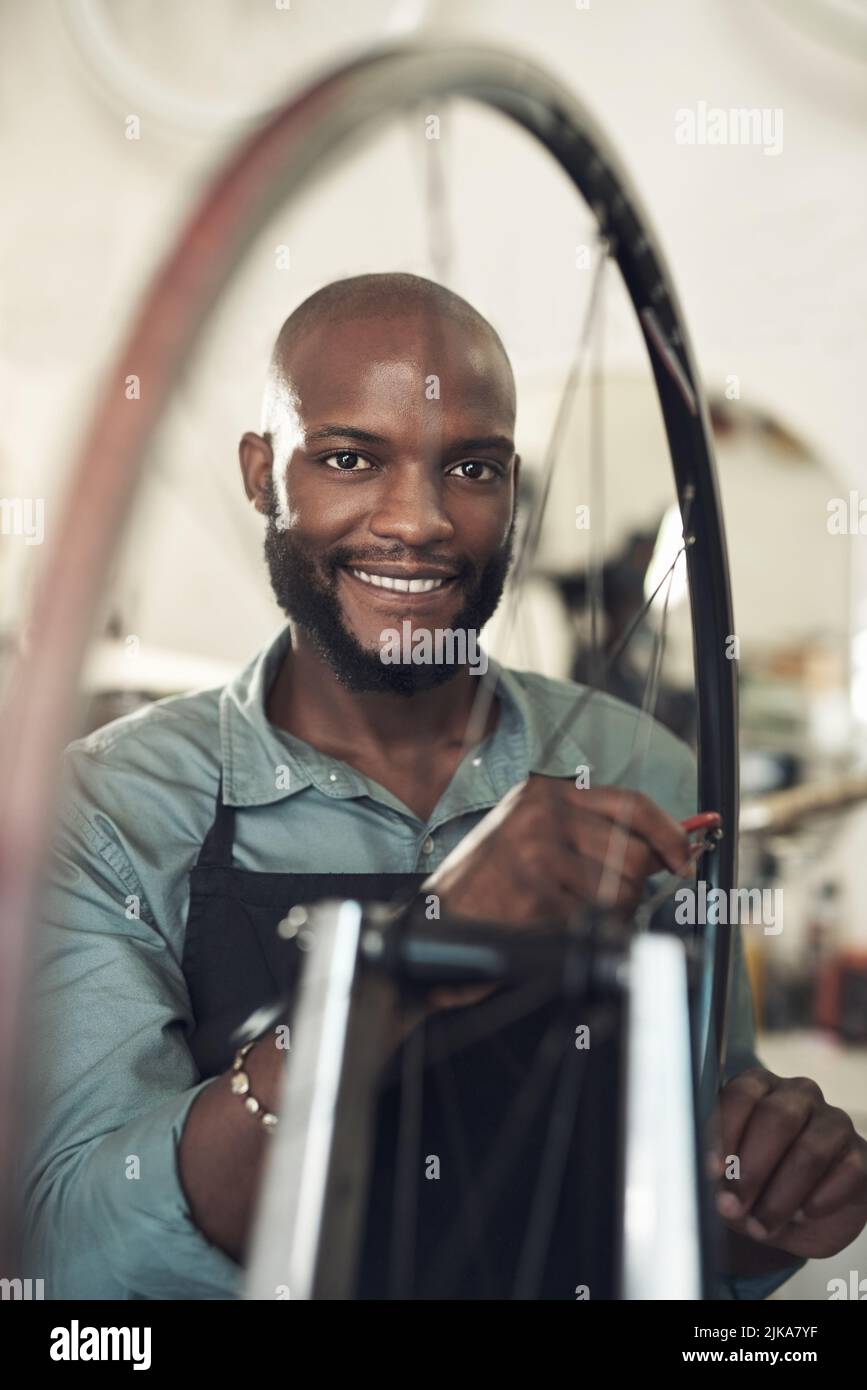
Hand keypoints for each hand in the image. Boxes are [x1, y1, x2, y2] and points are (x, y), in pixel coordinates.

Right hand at [422, 774, 690, 927]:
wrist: (434, 927)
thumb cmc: (485, 887)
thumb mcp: (531, 840)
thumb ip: (590, 835)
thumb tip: (666, 848)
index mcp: (543, 795)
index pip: (631, 803)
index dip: (669, 832)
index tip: (684, 857)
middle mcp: (540, 816)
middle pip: (634, 852)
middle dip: (635, 887)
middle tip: (609, 903)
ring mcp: (536, 853)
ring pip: (621, 891)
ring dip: (611, 915)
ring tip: (571, 915)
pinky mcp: (533, 894)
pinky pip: (593, 920)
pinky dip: (584, 933)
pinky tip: (552, 927)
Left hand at [711, 1066, 866, 1258]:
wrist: (801, 1217)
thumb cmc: (759, 1185)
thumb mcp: (731, 1180)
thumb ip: (719, 1176)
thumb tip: (714, 1190)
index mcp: (760, 1088)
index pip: (741, 1094)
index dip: (724, 1132)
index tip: (711, 1171)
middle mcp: (798, 1096)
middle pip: (776, 1117)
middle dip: (751, 1168)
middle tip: (733, 1206)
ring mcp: (834, 1123)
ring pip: (809, 1151)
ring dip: (780, 1197)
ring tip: (761, 1226)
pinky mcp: (861, 1155)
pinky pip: (845, 1173)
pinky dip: (818, 1201)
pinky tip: (801, 1215)